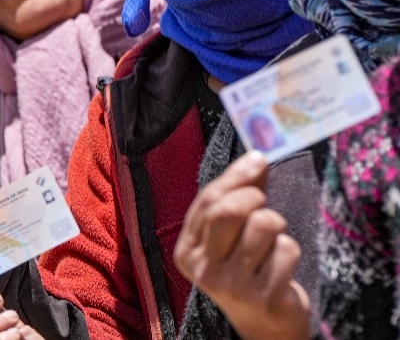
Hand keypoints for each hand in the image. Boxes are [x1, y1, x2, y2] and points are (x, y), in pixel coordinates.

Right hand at [174, 152, 309, 339]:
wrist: (265, 326)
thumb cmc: (246, 270)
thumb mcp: (229, 237)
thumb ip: (235, 197)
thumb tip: (256, 156)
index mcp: (187, 250)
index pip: (208, 201)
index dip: (236, 176)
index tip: (258, 159)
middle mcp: (204, 269)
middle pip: (229, 210)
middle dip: (255, 197)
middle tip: (263, 203)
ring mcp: (232, 285)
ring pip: (264, 225)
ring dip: (277, 226)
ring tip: (272, 241)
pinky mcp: (264, 297)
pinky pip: (286, 250)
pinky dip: (290, 250)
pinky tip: (281, 266)